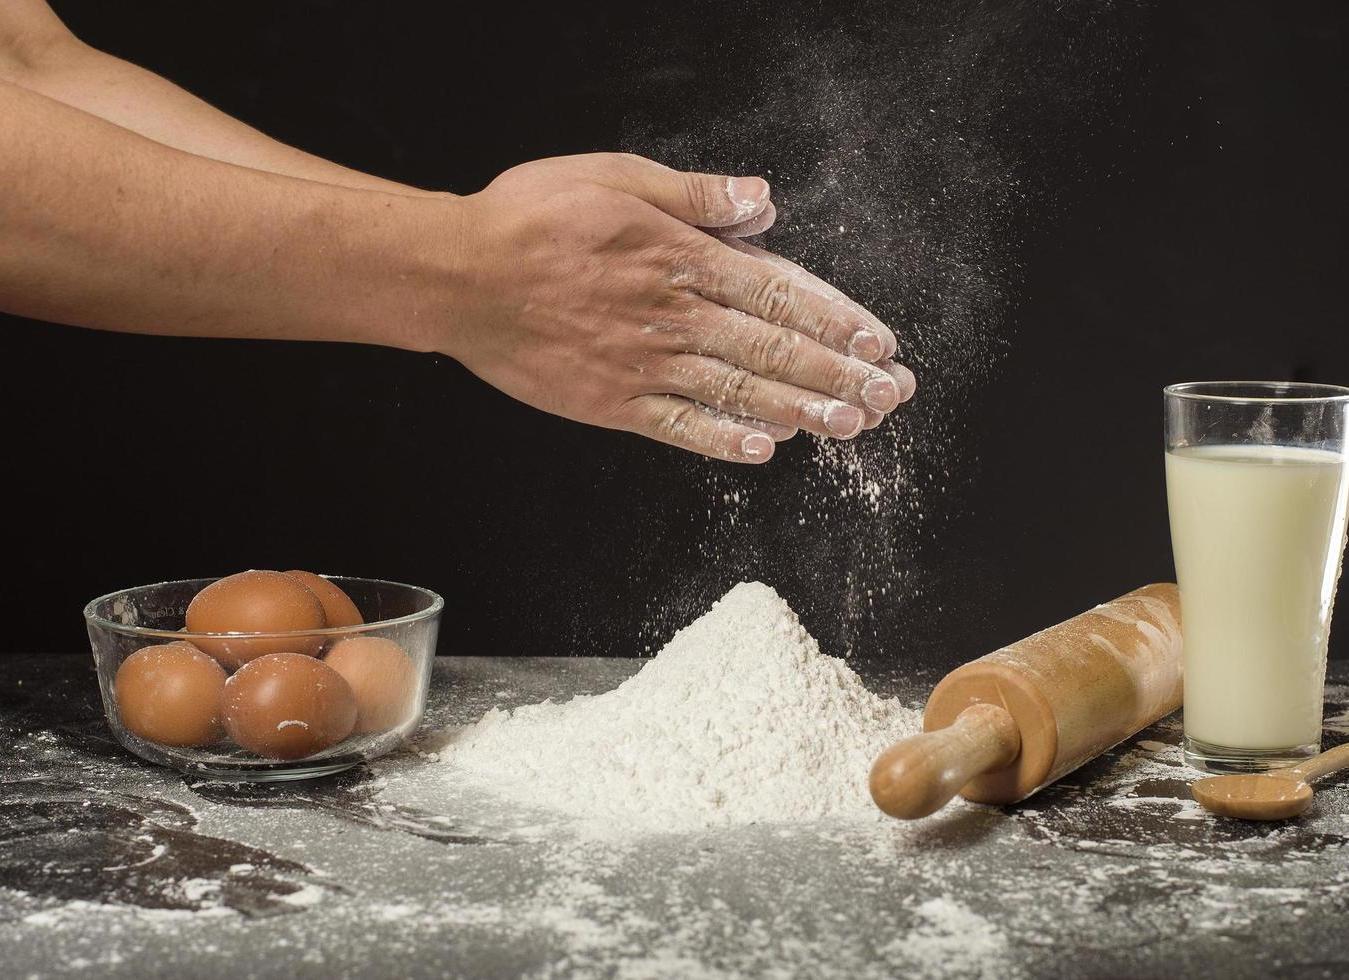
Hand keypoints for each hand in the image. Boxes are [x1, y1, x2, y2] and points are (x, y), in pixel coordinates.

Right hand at [426, 153, 914, 462]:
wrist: (458, 276)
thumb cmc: (531, 218)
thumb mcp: (618, 178)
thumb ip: (696, 197)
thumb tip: (763, 205)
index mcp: (680, 257)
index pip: (778, 291)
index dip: (836, 318)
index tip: (879, 339)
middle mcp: (673, 315)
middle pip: (773, 347)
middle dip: (840, 371)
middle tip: (890, 393)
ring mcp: (645, 365)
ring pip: (739, 391)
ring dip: (802, 409)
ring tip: (853, 424)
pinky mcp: (614, 403)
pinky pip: (681, 428)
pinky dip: (725, 440)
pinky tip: (765, 449)